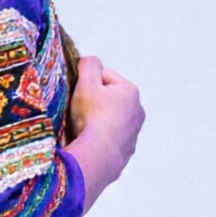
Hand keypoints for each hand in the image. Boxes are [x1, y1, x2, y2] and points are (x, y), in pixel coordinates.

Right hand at [67, 56, 144, 207]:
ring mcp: (133, 133)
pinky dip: (99, 139)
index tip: (77, 92)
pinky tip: (88, 142)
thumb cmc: (92, 116)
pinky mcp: (126, 151)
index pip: (105, 77)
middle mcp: (137, 111)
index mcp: (130, 91)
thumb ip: (88, 65)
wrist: (98, 156)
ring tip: (82, 128)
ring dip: (97, 121)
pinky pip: (109, 139)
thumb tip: (90, 60)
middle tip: (77, 110)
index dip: (87, 82)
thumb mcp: (86, 83)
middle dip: (94, 102)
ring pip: (110, 120)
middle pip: (109, 99)